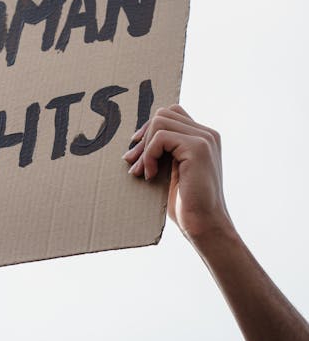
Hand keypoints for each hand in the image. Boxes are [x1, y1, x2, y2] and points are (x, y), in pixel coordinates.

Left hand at [123, 104, 232, 243]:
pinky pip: (160, 136)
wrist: (205, 226)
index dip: (150, 130)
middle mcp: (207, 134)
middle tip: (134, 163)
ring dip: (145, 147)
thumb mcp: (173, 169)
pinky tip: (151, 174)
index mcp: (204, 137)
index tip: (137, 152)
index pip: (171, 114)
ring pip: (160, 121)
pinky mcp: (197, 147)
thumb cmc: (187, 204)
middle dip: (144, 137)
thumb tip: (136, 137)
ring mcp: (204, 138)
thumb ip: (165, 150)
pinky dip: (149, 154)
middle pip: (163, 114)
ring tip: (143, 171)